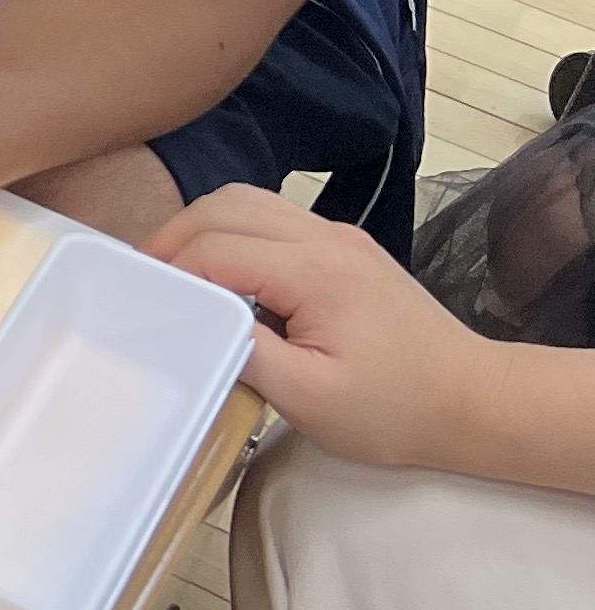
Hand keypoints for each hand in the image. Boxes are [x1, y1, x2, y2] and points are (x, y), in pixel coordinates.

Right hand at [152, 183, 499, 469]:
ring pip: (247, 201)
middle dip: (173, 236)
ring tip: (175, 274)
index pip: (214, 248)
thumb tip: (190, 323)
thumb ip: (242, 352)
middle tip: (142, 280)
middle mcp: (326, 237)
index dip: (166, 269)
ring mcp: (339, 237)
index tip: (135, 300)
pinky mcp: (345, 249)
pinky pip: (272, 217)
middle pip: (224, 206)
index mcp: (314, 270)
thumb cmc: (395, 409)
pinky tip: (223, 275)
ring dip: (202, 228)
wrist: (475, 402)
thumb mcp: (308, 398)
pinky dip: (232, 233)